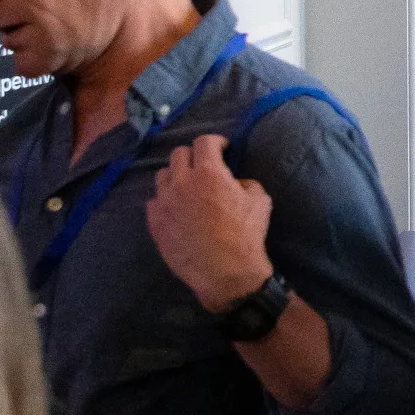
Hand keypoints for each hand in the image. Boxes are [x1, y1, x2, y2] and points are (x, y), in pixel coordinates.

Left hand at [145, 135, 273, 308]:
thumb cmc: (246, 236)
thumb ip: (246, 183)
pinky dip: (165, 200)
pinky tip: (176, 209)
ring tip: (186, 187)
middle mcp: (182, 182)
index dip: (215, 142)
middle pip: (179, 154)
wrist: (225, 273)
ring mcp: (164, 202)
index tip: (221, 148)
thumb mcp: (260, 201)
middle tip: (203, 167)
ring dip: (175, 176)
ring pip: (162, 175)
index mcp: (210, 173)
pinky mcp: (155, 222)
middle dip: (193, 156)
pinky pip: (154, 201)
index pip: (204, 142)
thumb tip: (234, 182)